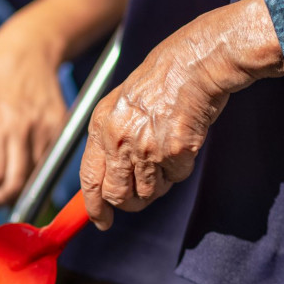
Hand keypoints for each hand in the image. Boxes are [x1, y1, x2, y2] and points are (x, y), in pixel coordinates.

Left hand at [0, 26, 67, 206]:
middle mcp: (21, 127)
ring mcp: (44, 129)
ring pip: (33, 178)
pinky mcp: (60, 128)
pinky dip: (34, 172)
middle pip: (14, 184)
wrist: (30, 48)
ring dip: (17, 188)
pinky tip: (19, 167)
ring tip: (1, 186)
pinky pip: (48, 163)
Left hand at [80, 0, 283, 229]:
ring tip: (165, 155)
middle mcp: (119, 140)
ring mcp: (147, 148)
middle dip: (129, 202)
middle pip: (118, 195)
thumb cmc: (161, 79)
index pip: (89, 179)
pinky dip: (180, 168)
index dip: (94, 206)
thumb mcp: (121, 103)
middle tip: (140, 196)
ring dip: (158, 183)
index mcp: (101, 126)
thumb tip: (109, 177)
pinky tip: (182, 143)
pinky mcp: (176, 152)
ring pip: (148, 191)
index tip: (101, 221)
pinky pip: (176, 177)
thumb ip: (111, 138)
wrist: (194, 62)